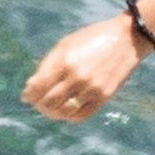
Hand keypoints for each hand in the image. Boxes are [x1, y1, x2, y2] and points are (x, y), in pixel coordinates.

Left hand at [22, 13, 148, 122]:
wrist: (127, 39)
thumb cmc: (92, 38)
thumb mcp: (66, 44)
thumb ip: (48, 65)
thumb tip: (31, 87)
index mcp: (65, 61)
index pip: (38, 87)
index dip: (29, 94)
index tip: (27, 95)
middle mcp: (78, 77)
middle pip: (49, 102)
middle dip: (39, 104)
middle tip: (38, 102)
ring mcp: (92, 88)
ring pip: (63, 112)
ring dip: (52, 113)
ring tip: (51, 107)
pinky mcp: (104, 96)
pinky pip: (81, 115)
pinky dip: (69, 116)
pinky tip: (66, 110)